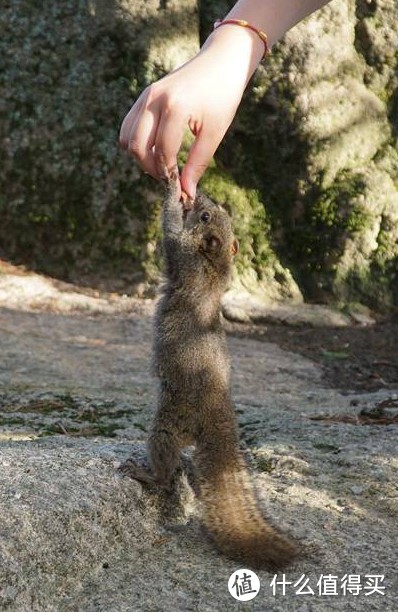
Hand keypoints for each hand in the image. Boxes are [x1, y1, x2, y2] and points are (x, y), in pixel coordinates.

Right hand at [119, 26, 262, 198]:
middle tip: (171, 179)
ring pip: (128, 138)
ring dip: (142, 158)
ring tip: (164, 165)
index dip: (170, 176)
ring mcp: (146, 96)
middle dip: (152, 169)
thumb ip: (198, 163)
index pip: (163, 153)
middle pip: (137, 147)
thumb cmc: (222, 96)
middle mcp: (154, 100)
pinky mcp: (144, 96)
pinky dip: (137, 143)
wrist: (220, 61)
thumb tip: (186, 193)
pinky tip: (157, 151)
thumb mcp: (215, 132)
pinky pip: (129, 126)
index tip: (180, 191)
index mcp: (175, 107)